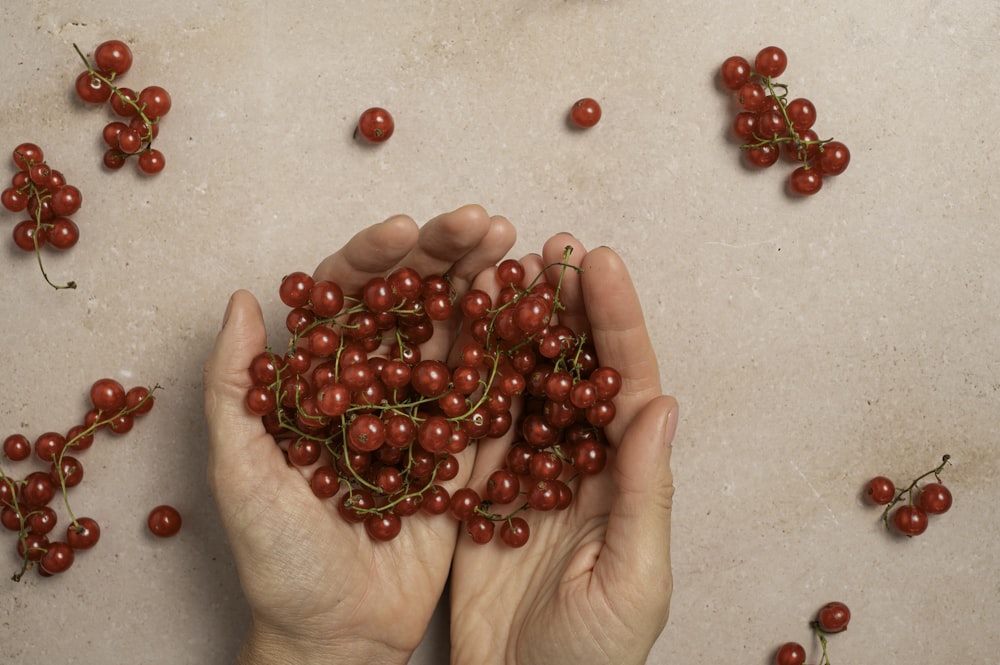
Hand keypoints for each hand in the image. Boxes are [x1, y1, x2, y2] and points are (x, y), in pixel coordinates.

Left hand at [203, 205, 514, 664]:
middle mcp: (377, 387)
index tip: (407, 229)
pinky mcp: (464, 455)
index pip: (348, 298)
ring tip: (520, 252)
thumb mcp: (241, 476)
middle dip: (447, 257)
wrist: (338, 635)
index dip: (376, 258)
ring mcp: (425, 417)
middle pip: (414, 305)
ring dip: (487, 291)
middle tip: (487, 223)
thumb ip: (235, 391)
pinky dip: (514, 356)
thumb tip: (243, 300)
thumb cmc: (279, 562)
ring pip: (459, 338)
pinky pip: (491, 397)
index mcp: (322, 381)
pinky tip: (537, 319)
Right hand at [449, 234, 678, 664]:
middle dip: (566, 304)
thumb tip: (660, 403)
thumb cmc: (596, 656)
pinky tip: (455, 332)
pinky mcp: (477, 489)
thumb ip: (644, 492)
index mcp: (625, 475)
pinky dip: (467, 376)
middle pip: (574, 366)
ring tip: (501, 268)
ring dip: (515, 325)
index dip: (616, 319)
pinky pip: (473, 422)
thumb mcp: (635, 580)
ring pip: (522, 381)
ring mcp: (525, 470)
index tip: (599, 261)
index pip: (626, 381)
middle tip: (549, 245)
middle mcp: (578, 460)